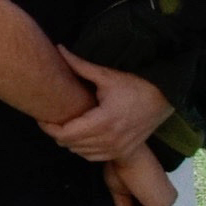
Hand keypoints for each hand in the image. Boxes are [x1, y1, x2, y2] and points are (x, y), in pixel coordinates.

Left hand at [42, 52, 173, 160]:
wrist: (164, 99)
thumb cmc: (136, 86)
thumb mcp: (107, 75)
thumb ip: (80, 65)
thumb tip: (59, 48)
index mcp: (104, 121)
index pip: (66, 134)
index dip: (49, 128)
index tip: (41, 118)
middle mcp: (111, 139)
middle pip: (70, 144)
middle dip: (56, 133)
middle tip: (50, 120)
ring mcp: (118, 148)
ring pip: (81, 153)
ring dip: (69, 142)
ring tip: (63, 126)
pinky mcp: (123, 151)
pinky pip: (94, 157)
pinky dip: (83, 149)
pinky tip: (80, 136)